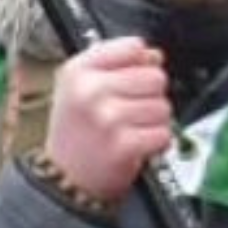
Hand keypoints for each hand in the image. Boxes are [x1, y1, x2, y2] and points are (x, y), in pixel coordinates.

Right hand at [43, 38, 174, 205]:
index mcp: (78, 70)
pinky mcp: (124, 145)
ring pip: (162, 107)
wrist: (64, 179)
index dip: (140, 63)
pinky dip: (156, 143)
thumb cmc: (75, 132)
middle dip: (150, 95)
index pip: (133, 47)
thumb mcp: (78, 88)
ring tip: (131, 130)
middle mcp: (90, 91)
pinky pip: (163, 133)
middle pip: (154, 76)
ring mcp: (107, 118)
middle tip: (130, 111)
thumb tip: (154, 56)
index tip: (131, 78)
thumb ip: (114, 65)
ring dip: (153, 122)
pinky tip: (137, 145)